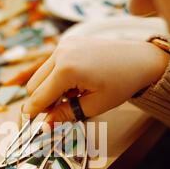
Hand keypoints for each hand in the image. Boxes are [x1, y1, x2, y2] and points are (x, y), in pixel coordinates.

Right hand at [23, 37, 168, 123]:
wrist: (139, 60)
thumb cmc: (121, 83)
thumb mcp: (94, 105)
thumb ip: (66, 114)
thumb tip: (46, 126)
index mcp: (67, 70)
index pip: (39, 97)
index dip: (33, 113)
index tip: (29, 124)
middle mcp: (61, 53)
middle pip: (34, 85)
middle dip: (43, 101)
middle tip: (60, 111)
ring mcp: (64, 44)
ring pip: (40, 74)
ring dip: (49, 89)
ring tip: (72, 95)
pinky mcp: (68, 42)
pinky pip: (51, 64)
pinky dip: (56, 77)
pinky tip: (75, 83)